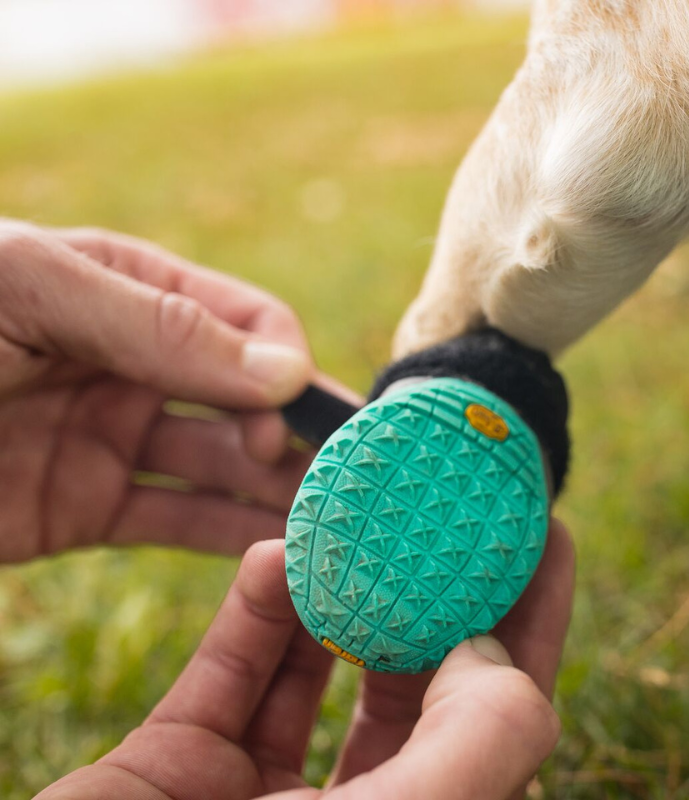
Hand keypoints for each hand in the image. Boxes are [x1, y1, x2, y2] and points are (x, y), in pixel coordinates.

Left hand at [0, 220, 317, 562]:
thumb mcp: (31, 293)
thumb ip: (157, 324)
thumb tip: (284, 372)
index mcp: (128, 290)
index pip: (247, 322)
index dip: (284, 368)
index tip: (290, 418)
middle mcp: (132, 365)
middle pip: (248, 399)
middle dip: (302, 433)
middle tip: (348, 476)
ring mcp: (110, 439)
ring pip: (225, 467)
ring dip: (283, 490)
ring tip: (339, 518)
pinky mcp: (83, 510)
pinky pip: (179, 522)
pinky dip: (235, 537)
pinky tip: (286, 551)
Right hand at [36, 520, 575, 799]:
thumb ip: (483, 738)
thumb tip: (489, 651)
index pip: (505, 718)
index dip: (533, 626)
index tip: (546, 537)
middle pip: (418, 685)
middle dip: (438, 590)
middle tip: (454, 504)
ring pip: (319, 671)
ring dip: (338, 591)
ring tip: (360, 515)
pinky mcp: (179, 775)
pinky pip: (227, 677)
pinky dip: (252, 614)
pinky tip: (271, 557)